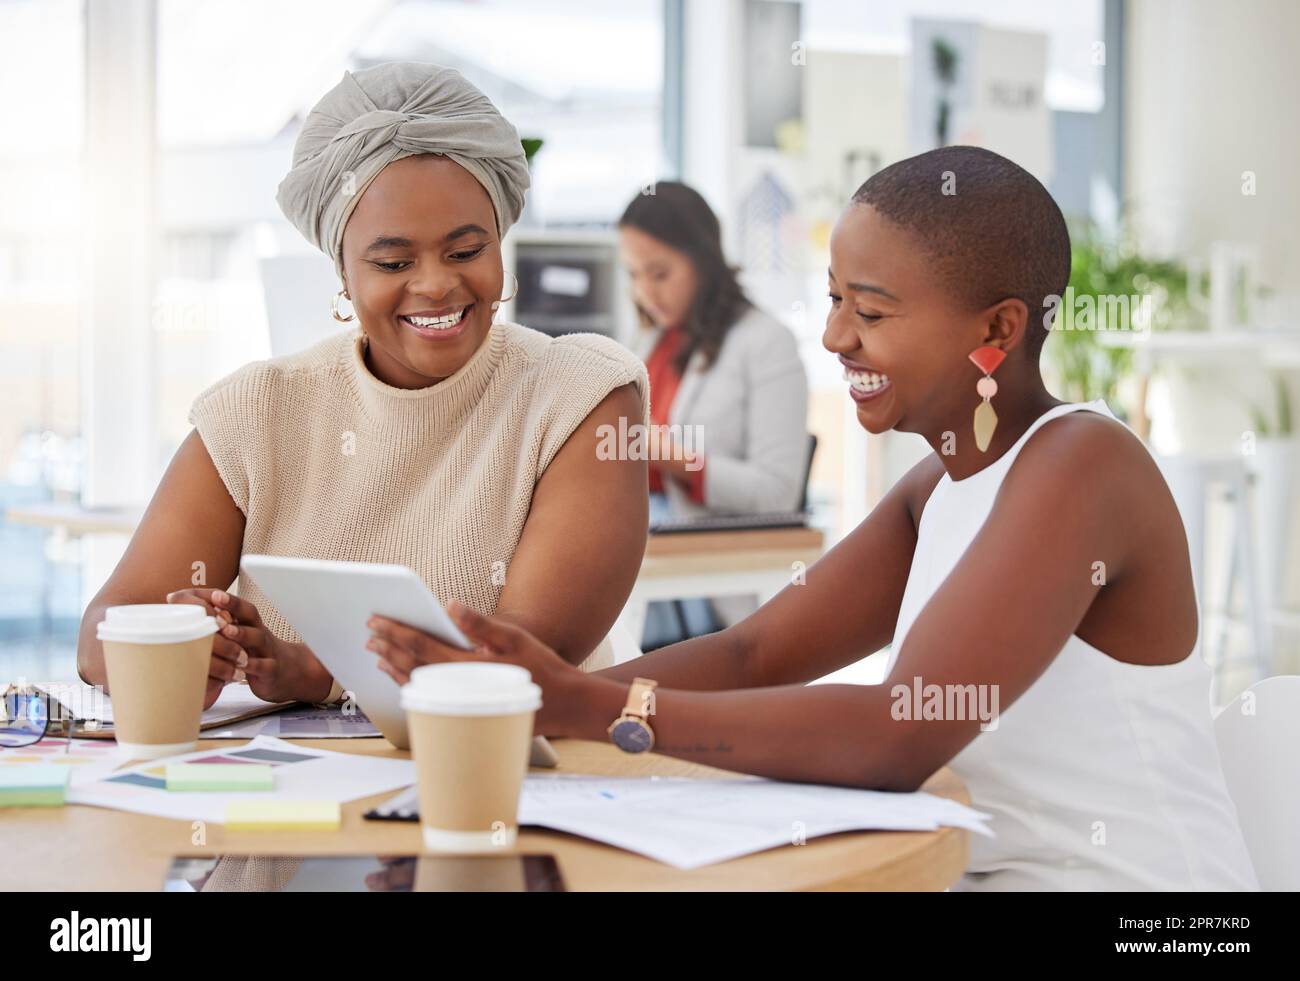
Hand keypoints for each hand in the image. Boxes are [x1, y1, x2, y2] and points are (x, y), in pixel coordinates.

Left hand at [167, 588, 332, 705]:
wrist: (289, 673)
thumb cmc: (255, 653)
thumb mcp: (241, 638)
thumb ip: (219, 625)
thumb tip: (182, 609)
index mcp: (250, 624)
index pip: (239, 606)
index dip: (227, 599)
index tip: (212, 593)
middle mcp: (259, 632)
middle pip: (249, 614)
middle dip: (234, 606)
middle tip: (217, 601)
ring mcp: (266, 650)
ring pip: (257, 637)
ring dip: (241, 633)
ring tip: (226, 631)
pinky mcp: (271, 669)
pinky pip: (262, 665)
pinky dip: (251, 665)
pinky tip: (239, 666)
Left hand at [367, 601, 592, 735]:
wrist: (562, 704)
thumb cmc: (542, 668)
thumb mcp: (515, 637)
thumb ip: (480, 623)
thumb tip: (451, 605)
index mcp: (468, 664)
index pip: (422, 645)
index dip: (396, 631)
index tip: (376, 619)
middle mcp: (459, 685)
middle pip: (412, 664)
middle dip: (388, 646)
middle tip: (368, 633)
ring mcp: (461, 699)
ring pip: (417, 682)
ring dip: (394, 665)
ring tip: (377, 653)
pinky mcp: (466, 707)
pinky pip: (429, 694)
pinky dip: (409, 682)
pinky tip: (403, 676)